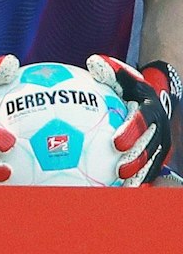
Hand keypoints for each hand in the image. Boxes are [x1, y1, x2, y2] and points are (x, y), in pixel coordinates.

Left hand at [88, 55, 176, 185]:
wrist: (154, 98)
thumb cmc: (131, 86)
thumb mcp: (123, 75)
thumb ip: (109, 70)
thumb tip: (93, 61)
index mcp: (150, 110)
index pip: (142, 122)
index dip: (131, 132)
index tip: (116, 143)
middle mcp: (160, 129)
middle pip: (151, 148)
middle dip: (138, 161)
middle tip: (120, 171)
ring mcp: (160, 145)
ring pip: (153, 163)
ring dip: (139, 177)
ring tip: (123, 188)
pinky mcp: (157, 156)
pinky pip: (149, 171)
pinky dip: (138, 182)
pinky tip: (119, 193)